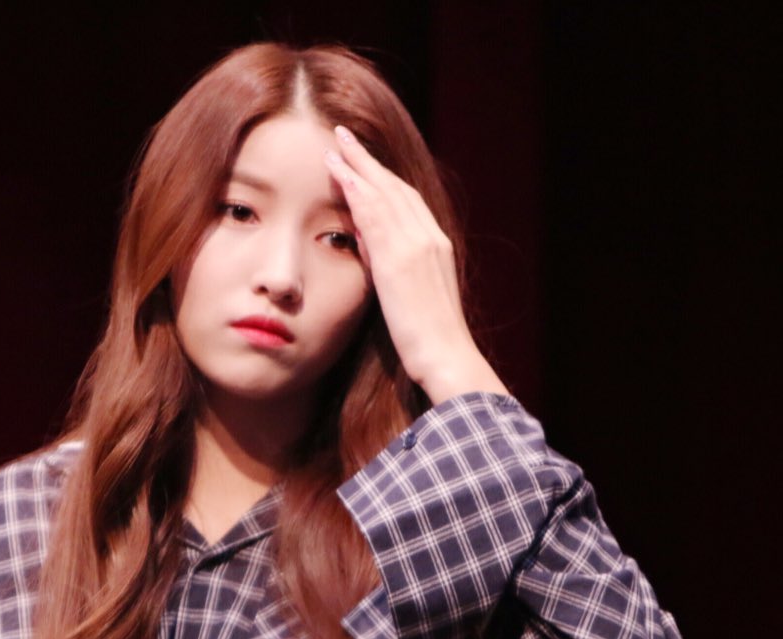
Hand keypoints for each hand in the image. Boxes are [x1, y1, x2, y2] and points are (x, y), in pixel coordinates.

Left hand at [324, 126, 506, 404]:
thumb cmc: (430, 341)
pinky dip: (358, 191)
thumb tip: (369, 251)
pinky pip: (376, 216)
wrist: (446, 357)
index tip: (363, 162)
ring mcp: (417, 246)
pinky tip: (341, 175)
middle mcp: (430, 238)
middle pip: (396, 188)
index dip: (383, 178)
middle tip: (344, 137)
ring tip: (335, 146)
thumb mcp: (413, 299)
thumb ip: (394, 271)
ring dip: (358, 167)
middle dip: (369, 161)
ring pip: (385, 194)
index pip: (407, 201)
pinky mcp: (400, 260)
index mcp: (436, 247)